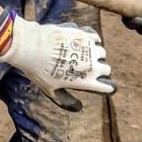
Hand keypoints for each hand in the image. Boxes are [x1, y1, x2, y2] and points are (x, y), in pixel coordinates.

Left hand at [0, 16, 115, 111]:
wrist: (31, 47)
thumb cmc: (39, 71)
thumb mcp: (51, 91)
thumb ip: (66, 100)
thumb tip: (78, 108)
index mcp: (88, 82)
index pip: (109, 87)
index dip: (106, 87)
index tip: (101, 85)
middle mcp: (93, 66)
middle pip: (106, 69)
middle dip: (99, 70)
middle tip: (84, 69)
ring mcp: (90, 48)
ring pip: (101, 52)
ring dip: (94, 53)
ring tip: (80, 54)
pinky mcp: (84, 33)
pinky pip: (95, 37)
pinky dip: (90, 39)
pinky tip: (81, 41)